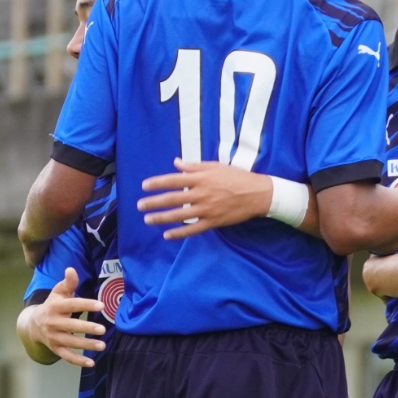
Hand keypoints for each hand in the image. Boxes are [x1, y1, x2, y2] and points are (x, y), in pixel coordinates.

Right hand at [24, 268, 107, 366]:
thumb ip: (68, 283)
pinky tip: (91, 363)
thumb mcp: (58, 293)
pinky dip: (78, 361)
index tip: (102, 305)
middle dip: (86, 328)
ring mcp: (53, 337)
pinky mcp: (55, 348)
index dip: (86, 304)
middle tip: (103, 329)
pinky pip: (66, 356)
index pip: (72, 305)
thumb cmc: (53, 305)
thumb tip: (71, 269)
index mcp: (55, 307)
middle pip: (70, 326)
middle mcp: (52, 322)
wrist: (33, 324)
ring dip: (86, 345)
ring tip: (102, 345)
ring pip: (70, 342)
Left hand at [137, 160, 278, 239]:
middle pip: (172, 199)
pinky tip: (167, 235)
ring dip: (161, 217)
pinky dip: (179, 233)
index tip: (144, 186)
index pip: (173, 180)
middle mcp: (201, 194)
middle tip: (139, 205)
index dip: (157, 183)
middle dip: (154, 202)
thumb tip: (176, 163)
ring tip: (147, 219)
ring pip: (179, 215)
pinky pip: (193, 229)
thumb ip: (194, 166)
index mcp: (201, 178)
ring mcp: (207, 209)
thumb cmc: (236, 177)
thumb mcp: (215, 166)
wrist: (257, 194)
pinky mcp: (213, 222)